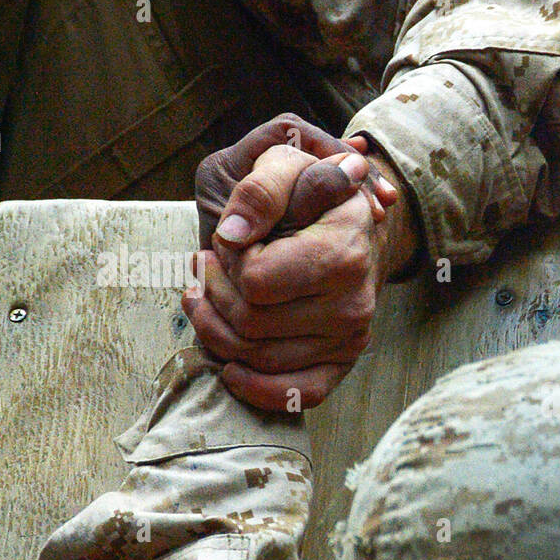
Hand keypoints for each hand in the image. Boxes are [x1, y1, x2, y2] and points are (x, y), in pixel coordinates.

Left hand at [185, 138, 417, 410]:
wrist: (352, 224)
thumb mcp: (285, 165)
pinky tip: (229, 366)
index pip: (256, 281)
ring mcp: (349, 338)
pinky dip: (255, 388)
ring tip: (206, 294)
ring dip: (215, 327)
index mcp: (343, 254)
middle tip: (208, 264)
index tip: (232, 239)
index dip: (228, 259)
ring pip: (256, 358)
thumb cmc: (311, 192)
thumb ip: (259, 190)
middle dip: (215, 291)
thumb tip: (231, 236)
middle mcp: (353, 304)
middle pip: (249, 323)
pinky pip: (297, 395)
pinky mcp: (341, 362)